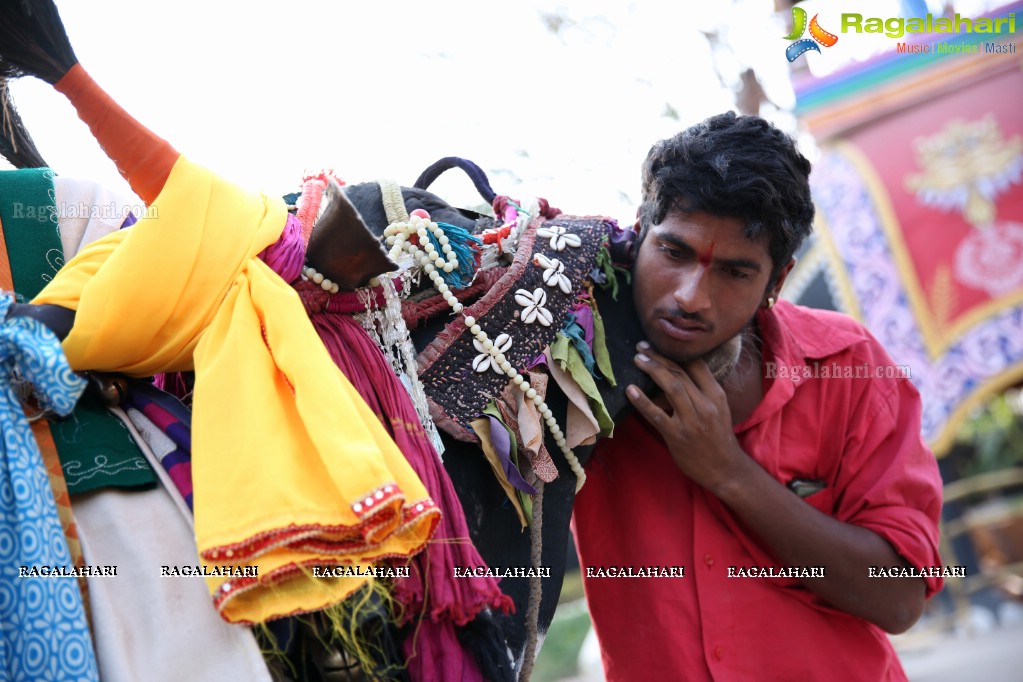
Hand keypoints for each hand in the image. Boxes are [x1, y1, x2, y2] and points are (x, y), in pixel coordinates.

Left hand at [626, 341, 745, 490]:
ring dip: (653, 370)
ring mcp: (692, 421)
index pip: (696, 365)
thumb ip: (701, 392)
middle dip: (659, 357)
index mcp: (716, 395)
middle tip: (641, 347)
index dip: (676, 352)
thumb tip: (675, 373)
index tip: (659, 343)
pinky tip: (630, 391)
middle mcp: (706, 405)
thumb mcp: (718, 410)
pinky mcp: (678, 436)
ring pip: (671, 388)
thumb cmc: (718, 438)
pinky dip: (642, 402)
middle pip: (680, 373)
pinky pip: (657, 415)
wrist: (725, 469)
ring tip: (638, 359)